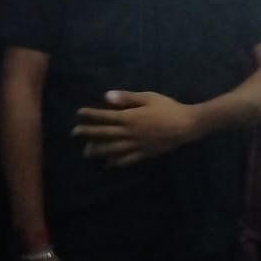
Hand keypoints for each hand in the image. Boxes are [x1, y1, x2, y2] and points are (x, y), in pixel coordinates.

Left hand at [73, 90, 199, 166]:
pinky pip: (127, 160)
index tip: (78, 113)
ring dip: (98, 150)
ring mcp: (137, 145)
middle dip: (88, 133)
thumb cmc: (167, 107)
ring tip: (85, 152)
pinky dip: (116, 162)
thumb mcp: (148, 97)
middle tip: (74, 133)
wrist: (186, 125)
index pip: (105, 116)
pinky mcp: (144, 154)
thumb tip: (106, 96)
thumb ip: (127, 98)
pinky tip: (108, 164)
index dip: (91, 115)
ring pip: (113, 149)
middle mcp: (130, 133)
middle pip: (105, 133)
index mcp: (130, 117)